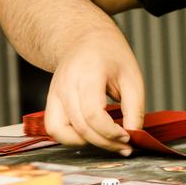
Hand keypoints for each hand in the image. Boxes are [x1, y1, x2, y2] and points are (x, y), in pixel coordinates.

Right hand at [43, 29, 144, 153]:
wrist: (85, 38)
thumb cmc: (110, 54)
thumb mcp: (132, 77)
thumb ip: (135, 108)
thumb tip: (134, 135)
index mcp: (88, 73)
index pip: (93, 113)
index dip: (110, 132)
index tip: (128, 137)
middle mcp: (66, 84)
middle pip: (80, 126)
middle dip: (105, 142)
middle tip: (124, 146)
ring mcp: (55, 93)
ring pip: (61, 131)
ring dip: (86, 143)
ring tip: (107, 141)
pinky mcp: (51, 101)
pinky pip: (54, 128)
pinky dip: (71, 138)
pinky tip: (90, 136)